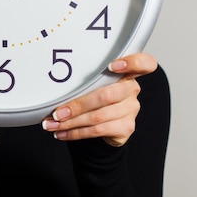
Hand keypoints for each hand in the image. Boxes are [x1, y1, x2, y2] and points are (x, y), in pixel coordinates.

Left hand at [42, 53, 157, 146]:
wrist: (105, 126)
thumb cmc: (95, 99)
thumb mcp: (92, 85)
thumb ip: (85, 81)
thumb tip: (54, 87)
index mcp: (126, 72)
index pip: (143, 63)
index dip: (131, 63)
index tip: (111, 66)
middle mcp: (131, 89)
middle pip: (106, 96)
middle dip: (77, 106)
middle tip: (57, 113)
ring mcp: (131, 109)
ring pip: (98, 116)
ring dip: (71, 123)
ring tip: (53, 125)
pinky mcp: (127, 127)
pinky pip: (98, 130)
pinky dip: (76, 133)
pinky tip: (62, 133)